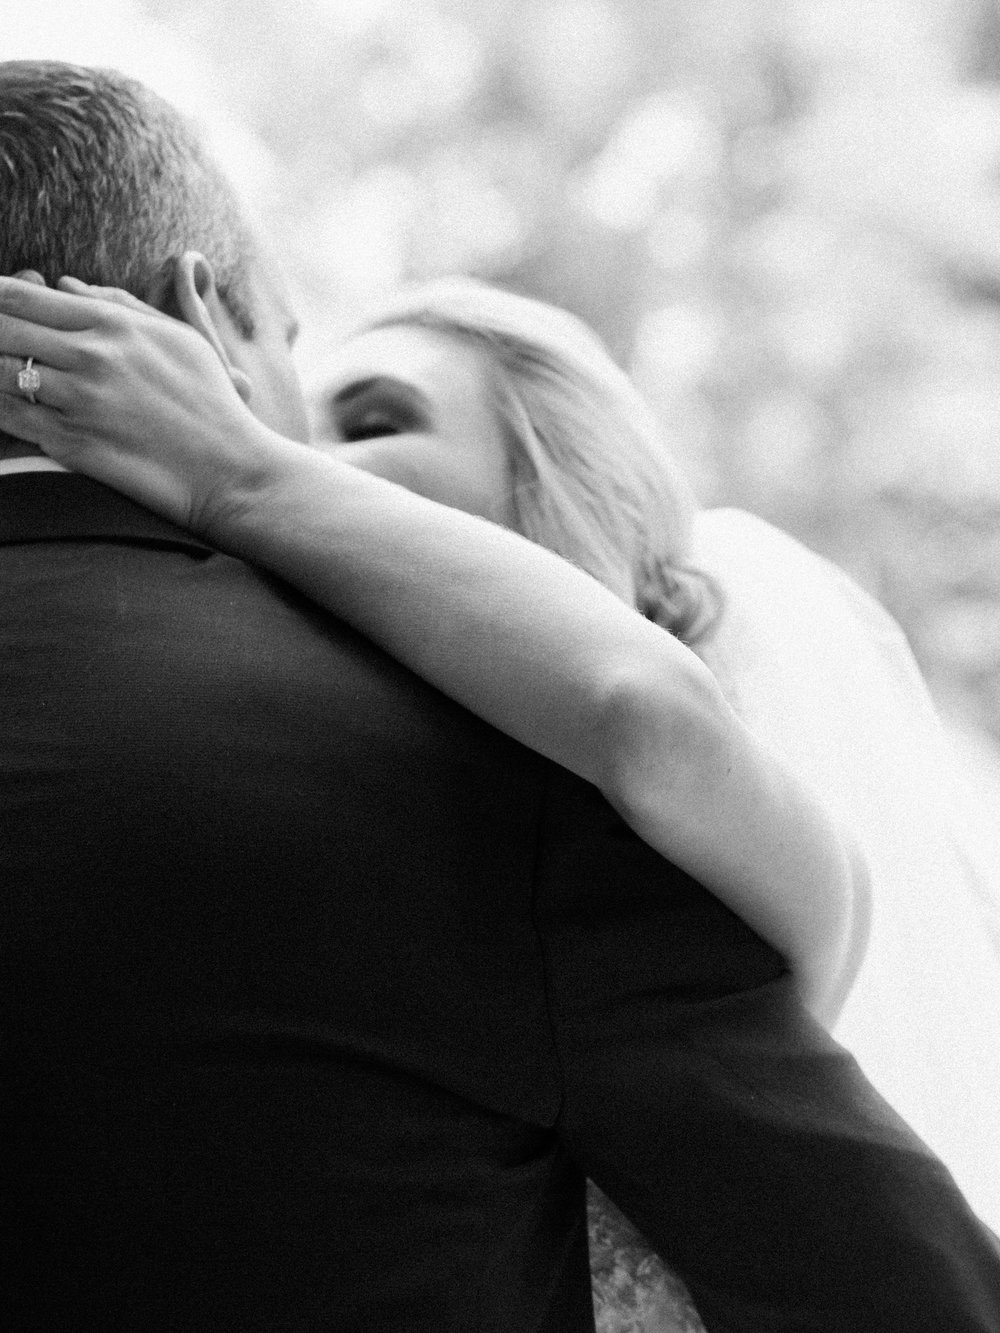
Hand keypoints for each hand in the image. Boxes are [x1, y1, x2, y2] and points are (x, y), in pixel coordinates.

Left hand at [0, 275, 268, 531]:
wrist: (230, 470)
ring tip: (3, 373)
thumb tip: (64, 285)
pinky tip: (5, 406)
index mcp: (113, 324)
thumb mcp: (178, 338)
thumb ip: (120, 305)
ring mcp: (79, 401)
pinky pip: (9, 418)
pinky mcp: (72, 444)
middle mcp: (91, 357)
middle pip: (1, 328)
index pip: (20, 296)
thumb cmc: (210, 402)